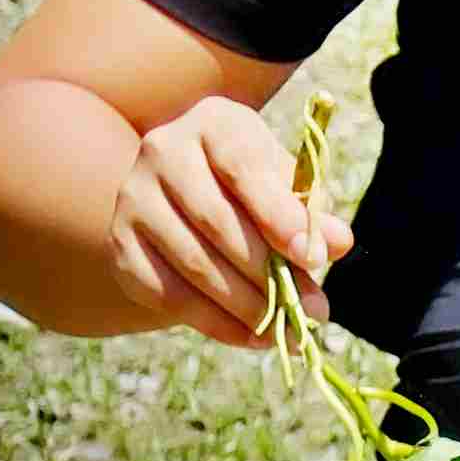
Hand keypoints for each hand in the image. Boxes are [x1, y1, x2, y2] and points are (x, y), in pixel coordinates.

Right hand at [88, 92, 333, 342]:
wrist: (185, 196)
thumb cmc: (252, 186)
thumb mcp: (286, 185)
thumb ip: (311, 210)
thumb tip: (336, 243)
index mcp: (213, 123)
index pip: (243, 166)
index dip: (279, 214)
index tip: (314, 258)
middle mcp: (162, 151)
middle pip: (217, 220)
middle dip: (270, 273)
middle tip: (314, 309)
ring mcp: (134, 198)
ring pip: (194, 263)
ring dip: (247, 305)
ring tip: (288, 330)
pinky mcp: (122, 244)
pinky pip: (168, 294)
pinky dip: (215, 323)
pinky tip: (252, 337)